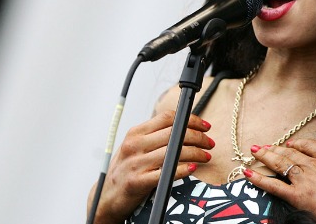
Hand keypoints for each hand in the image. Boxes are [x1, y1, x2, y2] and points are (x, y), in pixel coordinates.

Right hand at [89, 110, 214, 223]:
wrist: (106, 196)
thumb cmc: (124, 170)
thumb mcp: (134, 147)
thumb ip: (154, 137)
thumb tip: (184, 127)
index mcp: (135, 133)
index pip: (168, 118)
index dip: (190, 119)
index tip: (204, 125)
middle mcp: (135, 145)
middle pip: (174, 133)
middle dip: (198, 136)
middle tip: (209, 143)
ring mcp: (136, 163)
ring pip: (174, 151)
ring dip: (196, 153)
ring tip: (206, 156)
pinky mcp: (138, 182)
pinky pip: (166, 172)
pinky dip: (182, 169)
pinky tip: (192, 168)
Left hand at [242, 129, 315, 222]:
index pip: (309, 146)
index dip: (297, 144)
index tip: (289, 144)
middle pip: (291, 153)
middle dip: (275, 149)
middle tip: (262, 146)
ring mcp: (305, 180)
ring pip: (280, 164)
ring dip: (265, 157)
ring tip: (254, 151)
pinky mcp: (298, 196)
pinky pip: (274, 186)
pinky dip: (258, 179)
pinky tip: (247, 173)